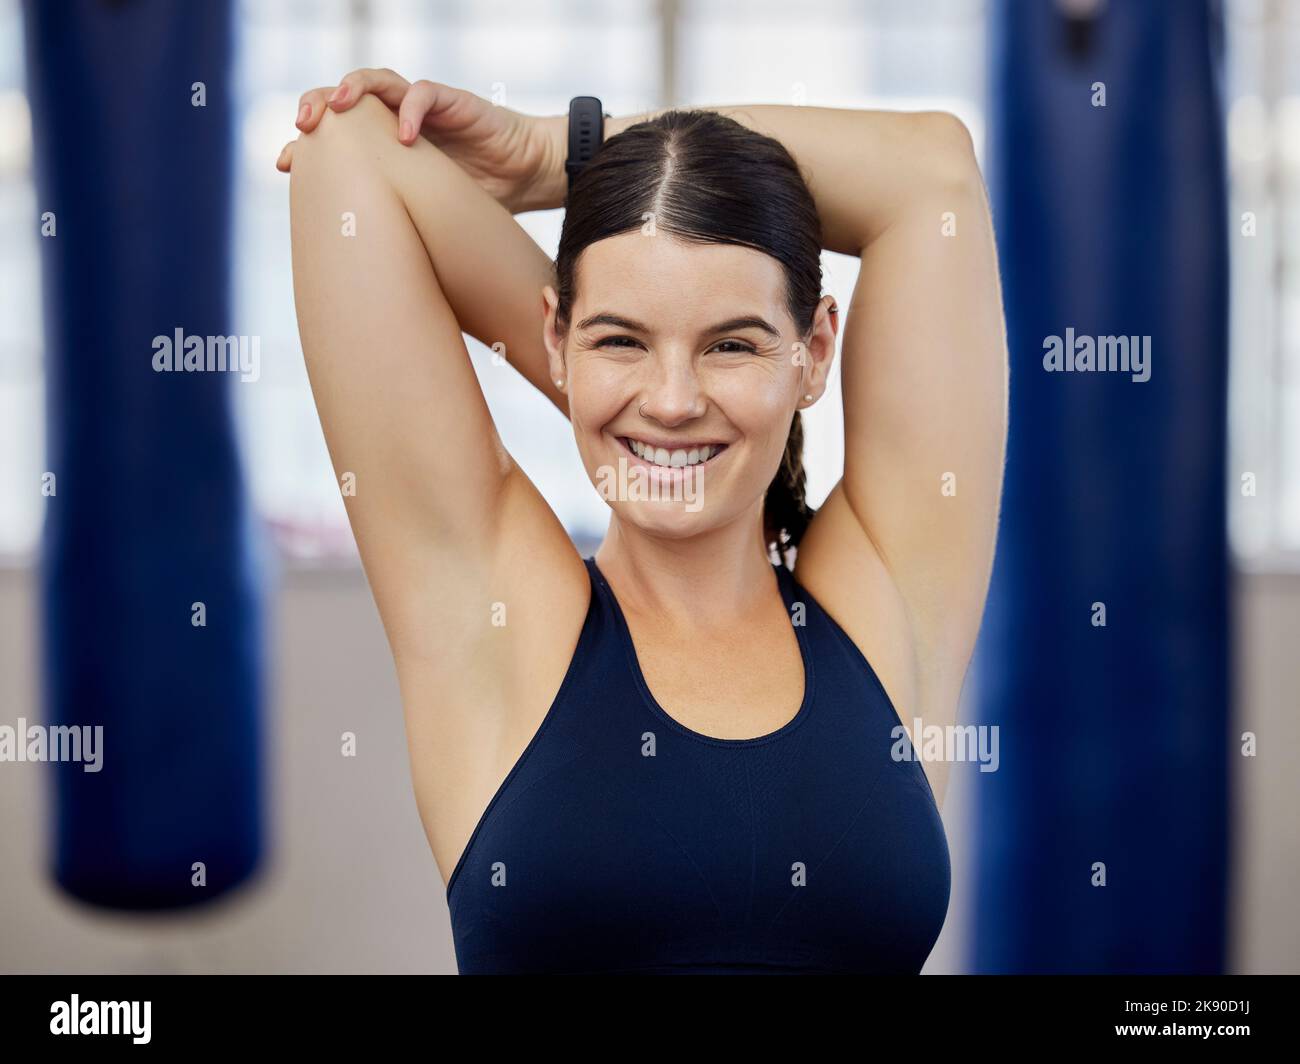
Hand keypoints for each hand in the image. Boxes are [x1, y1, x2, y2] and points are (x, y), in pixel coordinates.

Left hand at [276, 68, 564, 212]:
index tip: (282, 165)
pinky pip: (422, 93)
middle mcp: (394, 121)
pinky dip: (411, 110)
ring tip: (337, 106)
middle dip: (317, 104)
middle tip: (302, 126)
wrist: (525, 177)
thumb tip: (359, 275)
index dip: (303, 144)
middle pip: (341, 97)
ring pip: (374, 80)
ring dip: (351, 88)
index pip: (332, 135)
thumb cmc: (477, 200)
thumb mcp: (425, 216)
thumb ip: (394, 224)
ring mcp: (420, 108)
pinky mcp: (450, 101)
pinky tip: (406, 136)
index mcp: (381, 147)